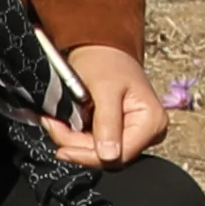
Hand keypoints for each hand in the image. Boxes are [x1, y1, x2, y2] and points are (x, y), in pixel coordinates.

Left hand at [40, 50, 173, 168]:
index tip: (61, 149)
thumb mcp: (105, 88)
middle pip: (109, 157)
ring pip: (100, 153)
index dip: (89, 155)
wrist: (102, 48)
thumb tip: (109, 156)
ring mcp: (137, 134)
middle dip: (77, 146)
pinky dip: (78, 137)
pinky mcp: (123, 133)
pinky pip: (98, 145)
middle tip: (52, 127)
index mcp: (152, 122)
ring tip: (54, 123)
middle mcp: (150, 132)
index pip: (120, 155)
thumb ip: (108, 122)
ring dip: (74, 141)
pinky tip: (63, 125)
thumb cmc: (105, 62)